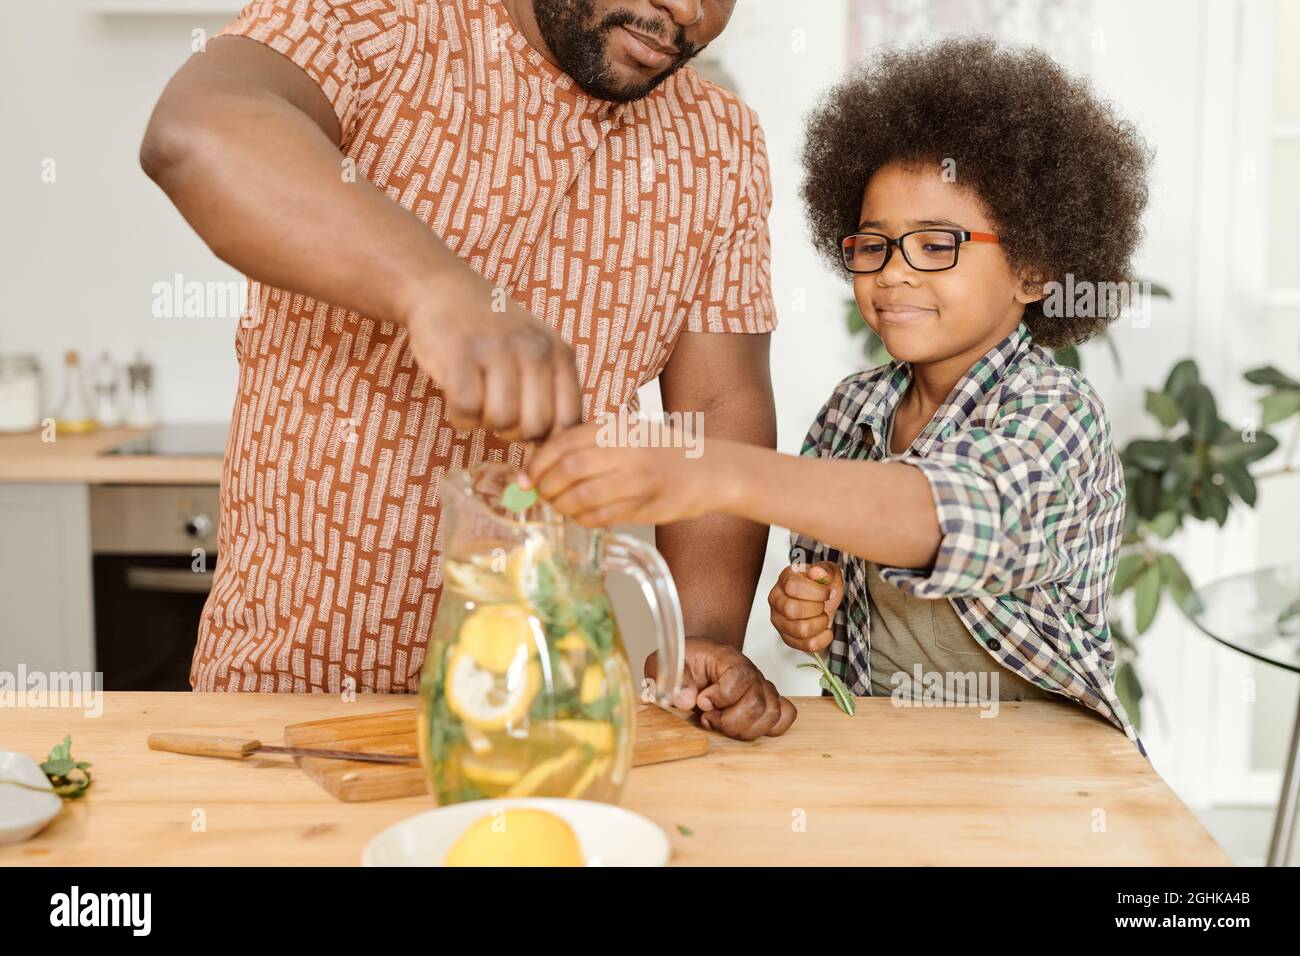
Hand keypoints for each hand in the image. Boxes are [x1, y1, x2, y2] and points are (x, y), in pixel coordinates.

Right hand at [404, 278, 581, 440]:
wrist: (444, 288)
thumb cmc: (493, 331)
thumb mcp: (537, 350)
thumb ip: (552, 390)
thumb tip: (555, 449)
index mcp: (561, 353)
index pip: (570, 420)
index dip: (547, 438)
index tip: (526, 430)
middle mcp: (535, 351)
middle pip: (534, 428)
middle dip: (512, 432)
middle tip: (495, 411)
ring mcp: (498, 352)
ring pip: (501, 422)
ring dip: (484, 423)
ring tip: (477, 400)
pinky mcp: (460, 357)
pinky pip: (467, 413)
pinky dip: (460, 418)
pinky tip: (457, 399)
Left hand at [522, 420, 725, 526]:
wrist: (711, 469)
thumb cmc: (665, 451)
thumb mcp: (629, 433)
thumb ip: (592, 443)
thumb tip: (543, 463)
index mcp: (617, 428)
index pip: (563, 442)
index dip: (538, 462)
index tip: (528, 476)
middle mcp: (626, 449)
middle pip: (568, 470)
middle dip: (545, 486)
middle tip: (539, 494)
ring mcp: (636, 479)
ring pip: (581, 496)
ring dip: (561, 506)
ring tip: (559, 506)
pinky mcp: (644, 505)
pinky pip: (600, 516)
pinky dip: (582, 519)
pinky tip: (581, 516)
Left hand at [644, 638, 796, 740]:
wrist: (700, 659)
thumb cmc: (686, 662)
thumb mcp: (668, 665)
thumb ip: (673, 681)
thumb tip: (685, 700)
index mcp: (727, 658)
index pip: (740, 677)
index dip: (721, 696)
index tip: (702, 701)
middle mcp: (751, 673)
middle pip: (757, 702)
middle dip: (729, 721)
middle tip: (708, 718)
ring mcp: (762, 688)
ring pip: (771, 715)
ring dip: (744, 729)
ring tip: (722, 724)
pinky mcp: (768, 702)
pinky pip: (784, 717)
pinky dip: (767, 728)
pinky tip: (744, 727)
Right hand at [769, 562, 843, 653]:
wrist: (824, 602)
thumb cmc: (824, 586)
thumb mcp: (830, 573)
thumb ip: (825, 570)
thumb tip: (817, 573)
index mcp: (785, 579)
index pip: (793, 587)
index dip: (816, 592)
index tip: (828, 593)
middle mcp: (776, 599)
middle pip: (791, 610)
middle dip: (817, 609)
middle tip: (823, 605)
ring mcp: (779, 620)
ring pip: (800, 630)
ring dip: (820, 624)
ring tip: (824, 617)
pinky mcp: (787, 638)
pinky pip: (807, 645)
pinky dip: (823, 639)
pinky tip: (826, 630)